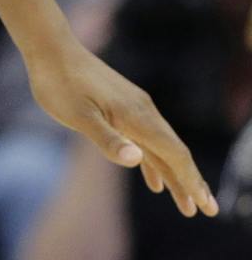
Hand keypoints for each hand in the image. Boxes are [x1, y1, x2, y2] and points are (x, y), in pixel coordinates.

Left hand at [27, 42, 217, 218]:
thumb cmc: (59, 83)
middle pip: (174, 153)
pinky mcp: (122, 105)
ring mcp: (134, 107)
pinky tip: (152, 179)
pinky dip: (153, 161)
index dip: (191, 180)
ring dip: (173, 175)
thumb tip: (136, 159)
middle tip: (207, 211)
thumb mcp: (77, 115)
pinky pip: (146, 138)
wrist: (50, 48)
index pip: (174, 154)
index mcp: (135, 117)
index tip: (205, 205)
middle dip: (190, 183)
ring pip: (161, 147)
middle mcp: (142, 111)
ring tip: (184, 202)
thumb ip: (107, 139)